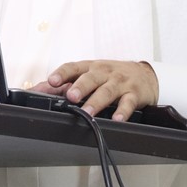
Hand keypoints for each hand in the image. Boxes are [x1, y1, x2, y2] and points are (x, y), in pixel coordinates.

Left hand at [31, 60, 158, 120]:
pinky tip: (117, 118)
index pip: (74, 67)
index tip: (52, 81)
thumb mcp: (93, 73)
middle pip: (91, 78)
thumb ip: (69, 81)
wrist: (145, 74)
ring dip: (97, 101)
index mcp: (91, 67)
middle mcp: (105, 73)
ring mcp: (120, 83)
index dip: (62, 73)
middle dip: (80, 87)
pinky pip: (128, 102)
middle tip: (71, 96)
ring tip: (88, 111)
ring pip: (107, 91)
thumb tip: (41, 88)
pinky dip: (122, 111)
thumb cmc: (114, 74)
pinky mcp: (134, 94)